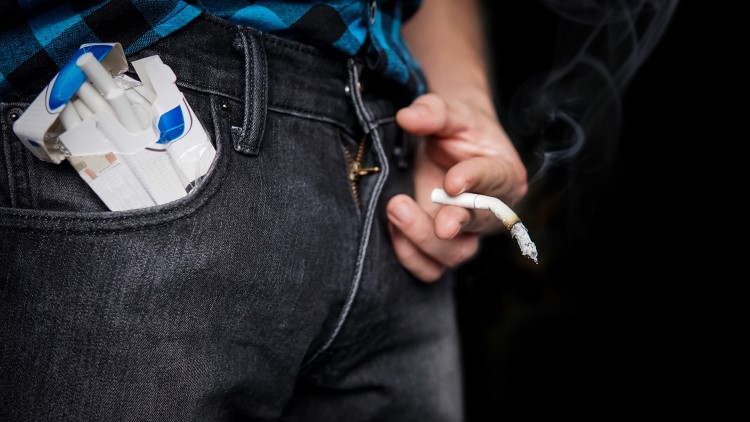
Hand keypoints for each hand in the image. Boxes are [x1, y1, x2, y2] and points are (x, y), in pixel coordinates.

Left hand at [387, 93, 527, 281]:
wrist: (449, 144)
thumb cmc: (456, 129)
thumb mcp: (449, 111)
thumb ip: (433, 111)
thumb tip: (408, 116)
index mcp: (504, 174)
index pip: (495, 180)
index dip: (474, 182)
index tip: (451, 181)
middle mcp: (493, 211)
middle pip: (476, 226)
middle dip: (446, 221)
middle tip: (406, 205)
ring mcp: (467, 234)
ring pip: (454, 254)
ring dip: (420, 239)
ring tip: (394, 208)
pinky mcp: (442, 248)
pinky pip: (430, 269)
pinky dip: (410, 256)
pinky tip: (392, 229)